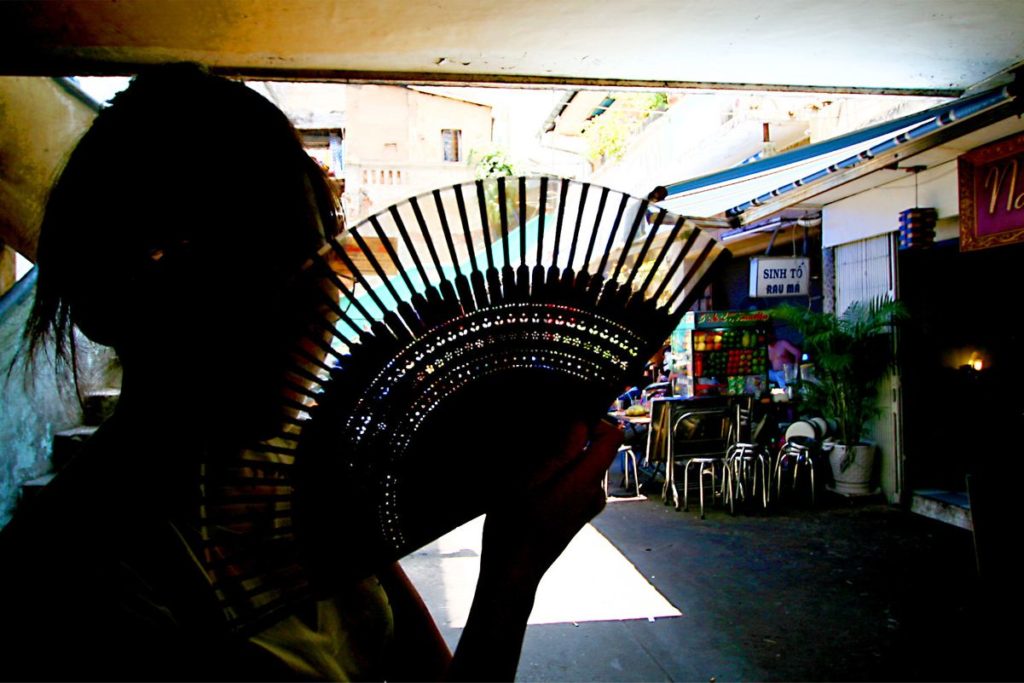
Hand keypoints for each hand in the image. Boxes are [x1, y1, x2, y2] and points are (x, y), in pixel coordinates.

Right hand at [447, 419, 621, 680]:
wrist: (513, 573)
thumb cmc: (513, 526)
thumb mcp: (527, 482)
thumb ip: (558, 452)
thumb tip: (581, 422)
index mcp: (586, 481)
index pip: (611, 436)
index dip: (592, 419)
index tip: (563, 416)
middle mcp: (595, 492)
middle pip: (597, 449)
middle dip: (573, 438)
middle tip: (537, 441)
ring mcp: (589, 505)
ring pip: (585, 464)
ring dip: (564, 458)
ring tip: (531, 464)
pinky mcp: (580, 513)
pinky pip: (578, 481)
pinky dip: (562, 474)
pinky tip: (536, 484)